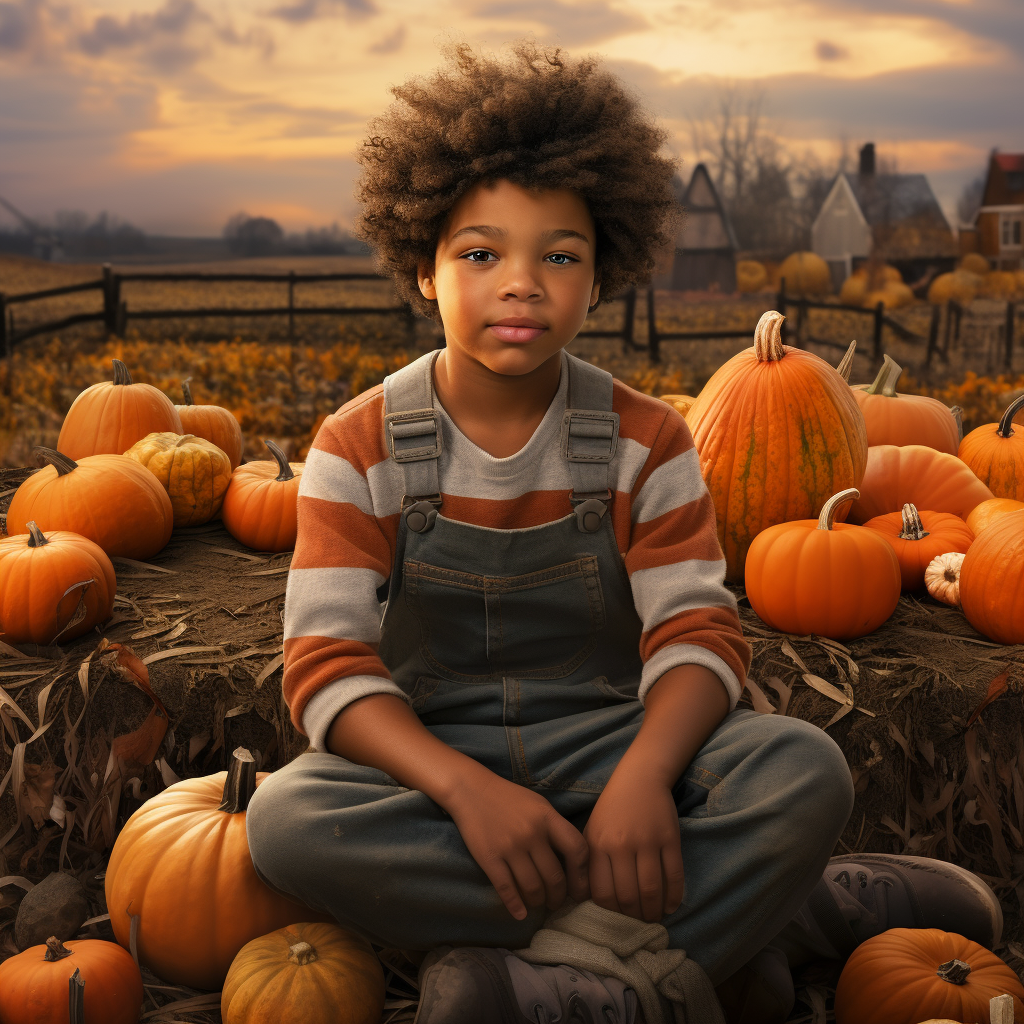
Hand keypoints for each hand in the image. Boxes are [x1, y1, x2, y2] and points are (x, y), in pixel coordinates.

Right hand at [444, 770, 591, 920]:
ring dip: (538, 902)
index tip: (579, 889)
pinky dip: (515, 906)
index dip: (582, 875)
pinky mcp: (489, 858)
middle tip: (556, 904)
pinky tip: (520, 914)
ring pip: (532, 887)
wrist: (471, 790)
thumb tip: (573, 861)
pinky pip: (507, 889)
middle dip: (558, 897)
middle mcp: (532, 833)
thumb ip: (555, 828)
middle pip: (554, 876)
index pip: (577, 849)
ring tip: (538, 905)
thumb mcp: (539, 805)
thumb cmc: (509, 798)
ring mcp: (510, 847)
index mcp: (547, 817)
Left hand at [582, 772, 683, 922]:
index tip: (617, 917)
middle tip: (638, 923)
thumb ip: (588, 861)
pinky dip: (674, 897)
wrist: (639, 778)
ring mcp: (647, 841)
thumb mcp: (591, 829)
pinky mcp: (670, 838)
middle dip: (634, 917)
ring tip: (654, 918)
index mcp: (597, 844)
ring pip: (651, 890)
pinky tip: (671, 906)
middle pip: (627, 895)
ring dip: (653, 912)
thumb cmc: (611, 807)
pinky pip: (674, 875)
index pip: (602, 892)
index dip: (611, 912)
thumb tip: (586, 899)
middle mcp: (621, 844)